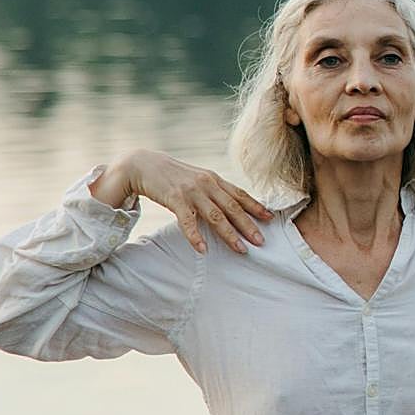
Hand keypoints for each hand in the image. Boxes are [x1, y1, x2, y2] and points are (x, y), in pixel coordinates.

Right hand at [98, 150, 272, 254]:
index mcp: (214, 179)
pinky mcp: (175, 199)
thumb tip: (231, 206)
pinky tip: (202, 249)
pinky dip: (195, 236)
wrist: (144, 165)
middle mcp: (206, 183)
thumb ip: (212, 190)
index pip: (239, 194)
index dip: (256, 206)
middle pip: (232, 207)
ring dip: (229, 234)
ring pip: (215, 216)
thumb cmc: (173, 176)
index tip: (271, 219)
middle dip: (248, 225)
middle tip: (261, 241)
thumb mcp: (197, 179)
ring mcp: (191, 191)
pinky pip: (187, 221)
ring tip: (240, 249)